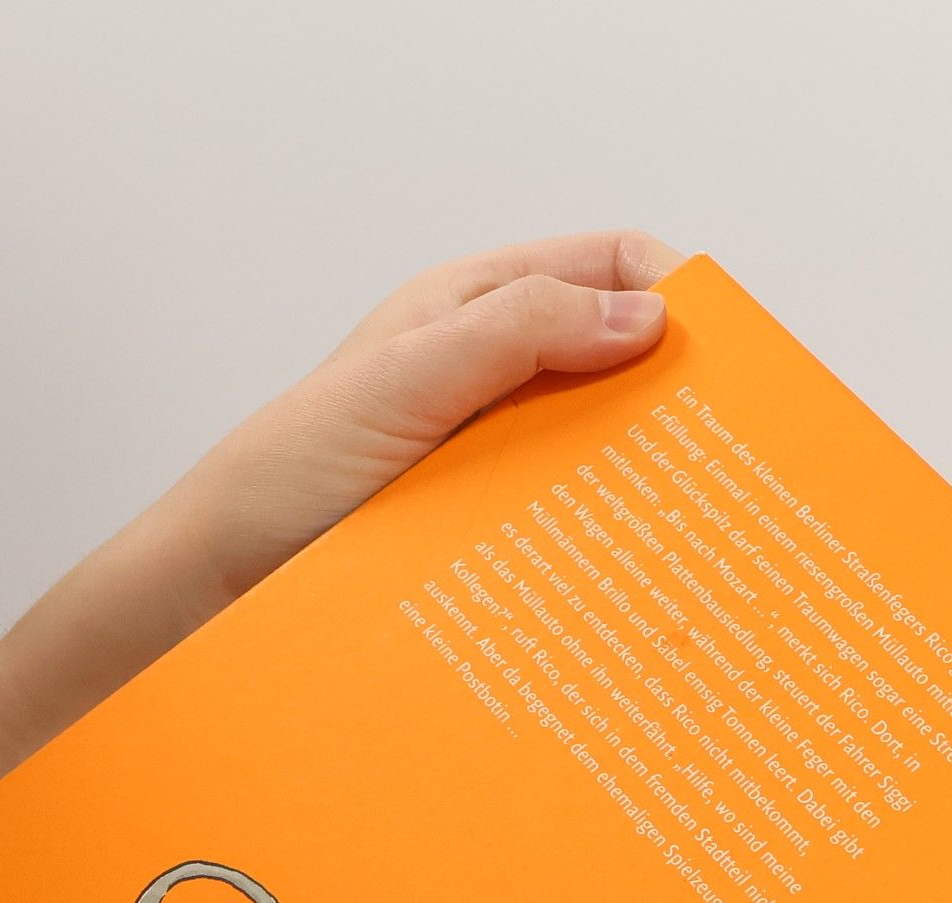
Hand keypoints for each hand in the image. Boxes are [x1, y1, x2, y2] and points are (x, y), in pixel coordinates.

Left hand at [176, 229, 682, 606]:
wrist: (222, 585)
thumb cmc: (288, 471)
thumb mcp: (406, 379)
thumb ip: (516, 332)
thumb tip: (645, 316)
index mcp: (475, 309)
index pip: (606, 268)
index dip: (673, 293)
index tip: (725, 352)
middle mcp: (492, 376)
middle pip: (617, 363)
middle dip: (674, 396)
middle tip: (729, 451)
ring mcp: (492, 455)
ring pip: (598, 451)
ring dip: (641, 480)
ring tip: (693, 523)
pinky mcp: (488, 529)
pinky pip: (566, 522)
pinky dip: (604, 538)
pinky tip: (630, 571)